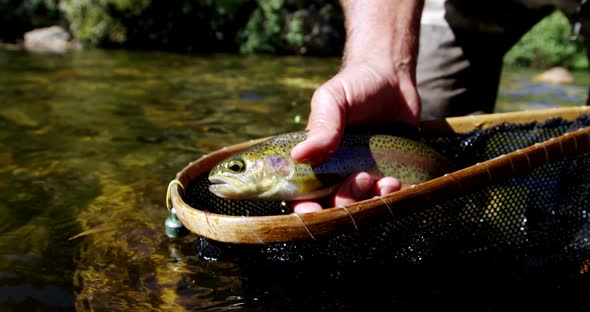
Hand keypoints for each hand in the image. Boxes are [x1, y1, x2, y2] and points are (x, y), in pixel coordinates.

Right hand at [290, 61, 420, 212]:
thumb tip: (299, 156)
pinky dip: (390, 198)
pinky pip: (386, 199)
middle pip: (332, 207)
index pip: (302, 194)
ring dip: (369, 201)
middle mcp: (337, 172)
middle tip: (360, 178)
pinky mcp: (388, 174)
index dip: (304, 209)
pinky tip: (395, 181)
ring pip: (360, 207)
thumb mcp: (333, 99)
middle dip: (344, 202)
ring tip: (384, 181)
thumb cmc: (355, 85)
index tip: (312, 211)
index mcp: (315, 158)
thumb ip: (321, 127)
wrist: (393, 78)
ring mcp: (363, 175)